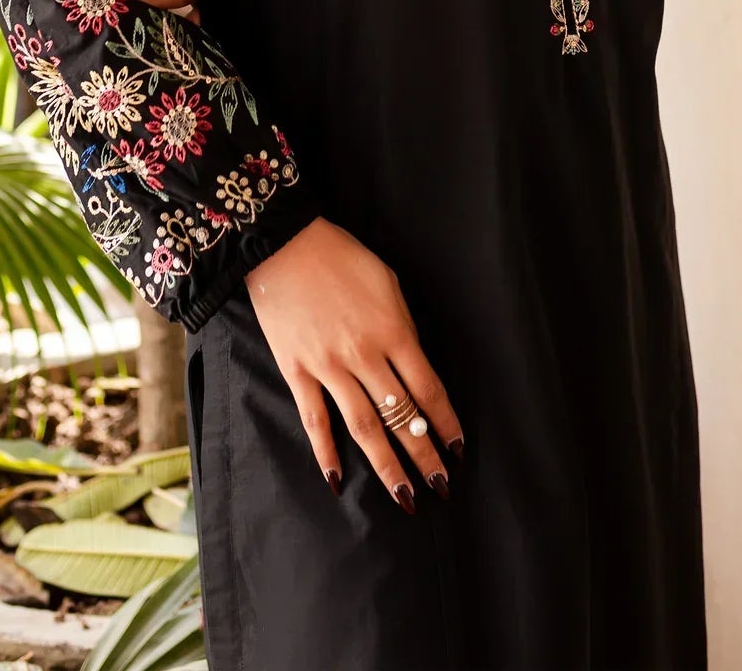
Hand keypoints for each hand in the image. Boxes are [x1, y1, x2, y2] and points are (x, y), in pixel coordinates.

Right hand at [244, 216, 463, 511]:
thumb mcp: (388, 283)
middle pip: (402, 417)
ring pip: (364, 428)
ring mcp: (328, 366)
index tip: (457, 450)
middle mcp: (364, 355)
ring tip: (405, 497)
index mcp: (394, 331)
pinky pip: (315, 420)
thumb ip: (402, 328)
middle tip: (441, 488)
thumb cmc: (342, 257)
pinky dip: (326, 452)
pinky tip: (337, 479)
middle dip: (424, 455)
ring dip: (387, 467)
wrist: (284, 243)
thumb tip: (411, 365)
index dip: (445, 424)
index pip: (429, 390)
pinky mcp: (297, 370)